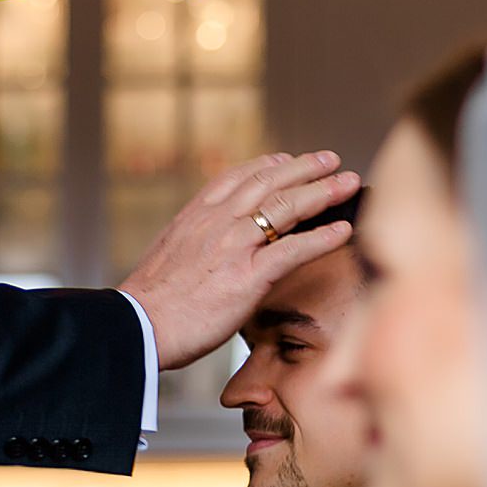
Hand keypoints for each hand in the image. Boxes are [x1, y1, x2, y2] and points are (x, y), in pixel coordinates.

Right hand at [119, 151, 360, 370]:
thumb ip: (191, 243)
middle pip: (270, 182)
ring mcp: (233, 246)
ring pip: (287, 207)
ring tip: (349, 183)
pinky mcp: (247, 276)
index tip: (288, 159)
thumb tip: (201, 248)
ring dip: (323, 192)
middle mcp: (217, 222)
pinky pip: (294, 249)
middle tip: (331, 159)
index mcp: (196, 216)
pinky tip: (343, 230)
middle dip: (306, 167)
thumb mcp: (167, 256)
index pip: (239, 177)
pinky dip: (323, 237)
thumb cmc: (149, 304)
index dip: (268, 165)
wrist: (136, 327)